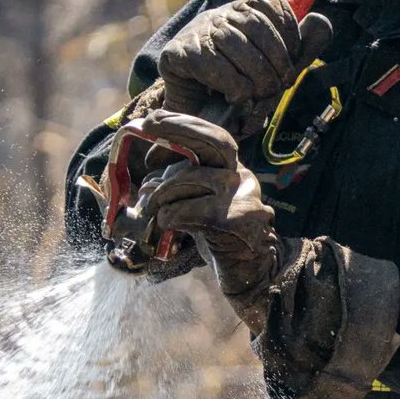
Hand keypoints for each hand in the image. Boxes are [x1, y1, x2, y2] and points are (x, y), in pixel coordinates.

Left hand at [136, 111, 281, 327]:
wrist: (252, 276)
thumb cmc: (220, 240)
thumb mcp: (198, 207)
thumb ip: (179, 191)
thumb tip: (147, 184)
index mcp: (234, 171)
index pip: (213, 138)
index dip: (183, 126)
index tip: (152, 123)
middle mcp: (242, 178)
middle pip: (216, 142)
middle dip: (179, 128)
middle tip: (148, 123)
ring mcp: (243, 198)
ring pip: (192, 178)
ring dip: (160, 193)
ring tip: (149, 209)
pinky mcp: (236, 221)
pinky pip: (189, 210)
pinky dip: (168, 216)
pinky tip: (162, 226)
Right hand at [158, 0, 332, 134]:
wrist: (193, 117)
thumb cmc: (237, 92)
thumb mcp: (271, 70)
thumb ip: (297, 51)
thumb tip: (322, 23)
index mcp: (242, 11)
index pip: (272, 5)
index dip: (289, 35)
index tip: (292, 62)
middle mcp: (218, 15)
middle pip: (256, 25)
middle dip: (276, 60)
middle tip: (279, 86)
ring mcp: (195, 32)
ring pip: (234, 42)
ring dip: (255, 75)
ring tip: (260, 94)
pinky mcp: (176, 54)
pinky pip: (211, 64)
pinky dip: (232, 84)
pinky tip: (235, 97)